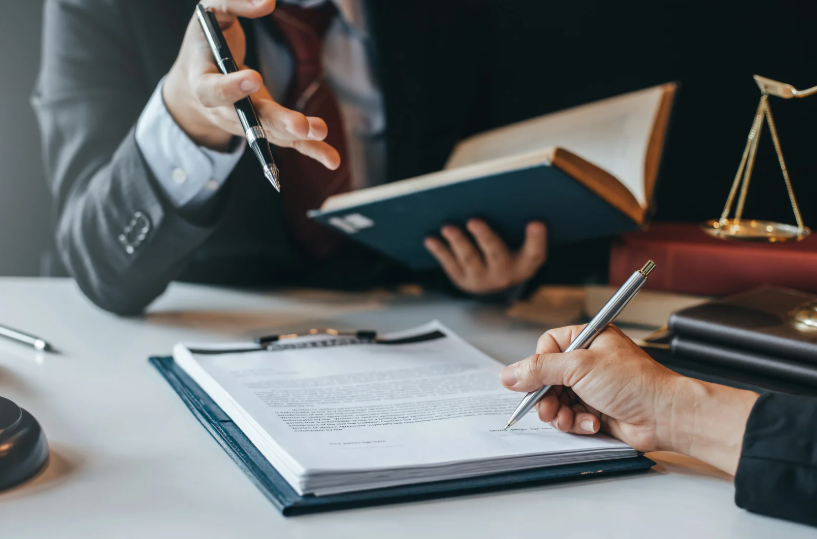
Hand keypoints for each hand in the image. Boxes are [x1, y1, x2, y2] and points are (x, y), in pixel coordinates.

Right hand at [162, 0, 339, 168]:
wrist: (195, 85)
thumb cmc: (205, 44)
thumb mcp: (211, 14)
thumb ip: (233, 3)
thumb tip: (267, 2)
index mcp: (203, 82)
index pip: (214, 90)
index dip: (232, 87)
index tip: (254, 78)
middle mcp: (225, 111)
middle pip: (251, 120)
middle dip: (275, 121)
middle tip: (298, 124)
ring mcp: (248, 123)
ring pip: (273, 133)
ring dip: (297, 136)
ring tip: (320, 130)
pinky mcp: (267, 128)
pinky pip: (289, 142)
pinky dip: (312, 150)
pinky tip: (332, 159)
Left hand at [424, 219, 546, 294]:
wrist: (496, 282)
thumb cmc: (512, 250)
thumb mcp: (522, 243)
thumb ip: (518, 225)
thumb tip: (502, 193)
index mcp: (526, 262)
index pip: (535, 251)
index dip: (536, 238)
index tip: (537, 222)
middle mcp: (506, 274)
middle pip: (496, 254)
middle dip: (485, 237)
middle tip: (474, 220)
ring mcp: (482, 279)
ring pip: (469, 259)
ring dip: (457, 242)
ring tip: (447, 227)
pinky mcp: (463, 280)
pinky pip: (450, 264)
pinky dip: (440, 251)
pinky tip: (430, 239)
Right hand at [500, 325, 758, 473]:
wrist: (665, 415)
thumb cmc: (636, 382)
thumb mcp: (580, 367)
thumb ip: (540, 369)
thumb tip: (509, 374)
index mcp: (588, 338)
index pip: (547, 346)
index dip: (539, 365)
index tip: (536, 380)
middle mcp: (589, 361)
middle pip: (547, 376)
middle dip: (546, 395)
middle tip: (548, 407)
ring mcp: (592, 386)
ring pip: (556, 400)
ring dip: (560, 412)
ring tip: (569, 417)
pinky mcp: (596, 409)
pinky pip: (571, 416)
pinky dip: (577, 422)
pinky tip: (591, 422)